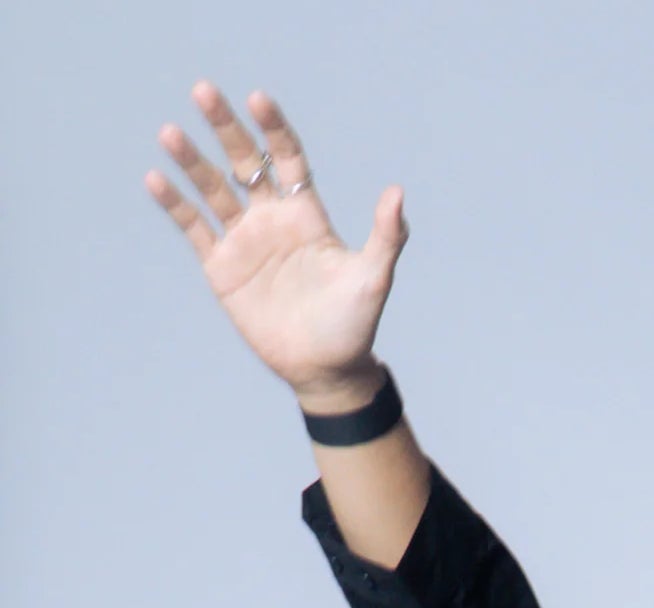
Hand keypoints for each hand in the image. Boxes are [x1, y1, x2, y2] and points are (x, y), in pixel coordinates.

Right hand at [145, 82, 406, 401]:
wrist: (325, 369)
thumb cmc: (354, 324)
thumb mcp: (373, 278)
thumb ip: (386, 236)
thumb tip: (397, 193)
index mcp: (305, 212)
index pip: (286, 157)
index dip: (273, 128)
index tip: (257, 99)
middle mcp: (271, 217)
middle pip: (244, 160)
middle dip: (225, 127)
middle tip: (203, 91)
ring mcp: (244, 240)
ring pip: (212, 189)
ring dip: (192, 161)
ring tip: (170, 133)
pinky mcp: (221, 267)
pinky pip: (194, 228)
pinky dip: (175, 204)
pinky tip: (156, 178)